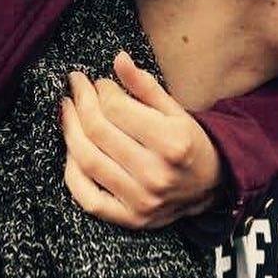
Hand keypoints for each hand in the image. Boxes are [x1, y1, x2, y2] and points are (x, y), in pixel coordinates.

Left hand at [60, 51, 222, 228]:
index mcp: (171, 142)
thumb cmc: (189, 142)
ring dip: (69, 129)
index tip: (98, 81)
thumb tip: (118, 58)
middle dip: (81, 101)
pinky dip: (72, 172)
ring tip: (67, 109)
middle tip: (76, 85)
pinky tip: (71, 148)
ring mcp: (140, 200)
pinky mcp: (129, 219)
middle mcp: (155, 174)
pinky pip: (87, 197)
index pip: (117, 109)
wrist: (210, 187)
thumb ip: (145, 85)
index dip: (101, 90)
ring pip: (87, 160)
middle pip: (98, 131)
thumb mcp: (175, 110)